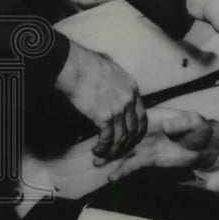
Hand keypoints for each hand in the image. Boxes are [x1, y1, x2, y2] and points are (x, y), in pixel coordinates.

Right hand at [55, 41, 145, 160]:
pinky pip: (107, 138)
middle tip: (119, 152)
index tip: (133, 138)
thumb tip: (113, 79)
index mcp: (132, 88)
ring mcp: (118, 108)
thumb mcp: (111, 68)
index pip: (142, 114)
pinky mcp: (104, 116)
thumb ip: (117, 78)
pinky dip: (103, 147)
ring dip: (113, 150)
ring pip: (122, 137)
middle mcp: (129, 99)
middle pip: (134, 128)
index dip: (138, 130)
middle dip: (127, 144)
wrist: (75, 67)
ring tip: (104, 155)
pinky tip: (97, 150)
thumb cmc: (88, 64)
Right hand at [102, 108, 218, 176]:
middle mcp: (144, 132)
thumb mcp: (193, 122)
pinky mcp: (147, 160)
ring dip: (110, 156)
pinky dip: (122, 171)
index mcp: (153, 118)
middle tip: (96, 147)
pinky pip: (132, 165)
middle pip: (123, 135)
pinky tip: (112, 177)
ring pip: (123, 151)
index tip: (107, 124)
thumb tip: (165, 125)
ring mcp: (144, 146)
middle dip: (109, 140)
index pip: (133, 118)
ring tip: (97, 162)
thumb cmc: (198, 130)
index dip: (120, 121)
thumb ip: (181, 122)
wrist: (202, 148)